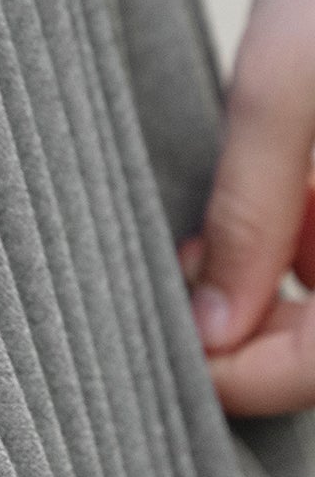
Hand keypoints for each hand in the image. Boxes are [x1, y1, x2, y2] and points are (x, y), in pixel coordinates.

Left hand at [178, 0, 314, 417]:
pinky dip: (298, 241)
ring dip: (271, 286)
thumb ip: (251, 218)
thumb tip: (212, 331)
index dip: (260, 377)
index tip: (183, 363)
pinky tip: (242, 215)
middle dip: (259, 330)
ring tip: (195, 250)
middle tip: (178, 297)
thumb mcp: (281, 99)